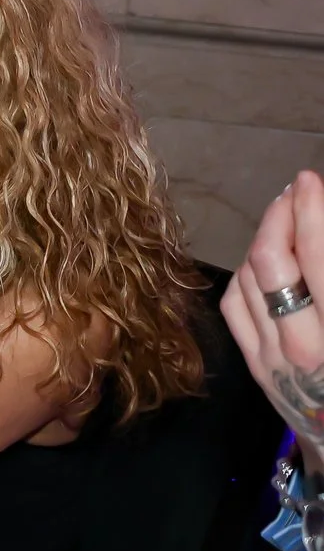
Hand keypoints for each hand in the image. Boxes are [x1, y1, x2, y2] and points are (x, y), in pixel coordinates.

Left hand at [224, 170, 323, 471]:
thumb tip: (319, 230)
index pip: (317, 260)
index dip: (311, 213)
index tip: (311, 181)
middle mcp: (302, 349)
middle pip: (272, 263)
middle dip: (282, 217)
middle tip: (297, 190)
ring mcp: (272, 360)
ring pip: (248, 279)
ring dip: (264, 239)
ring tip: (285, 215)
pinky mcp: (256, 369)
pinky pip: (235, 305)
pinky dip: (246, 273)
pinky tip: (263, 257)